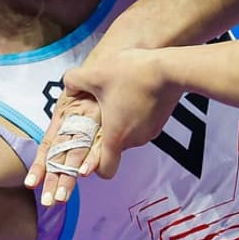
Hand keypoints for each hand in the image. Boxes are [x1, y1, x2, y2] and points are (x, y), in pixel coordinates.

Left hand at [25, 49, 183, 205]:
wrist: (170, 69)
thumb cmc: (133, 74)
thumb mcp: (95, 74)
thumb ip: (75, 81)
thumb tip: (68, 85)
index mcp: (115, 136)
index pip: (105, 171)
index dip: (95, 167)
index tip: (88, 159)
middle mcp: (134, 140)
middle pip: (114, 148)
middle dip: (106, 134)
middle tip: (101, 113)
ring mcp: (149, 132)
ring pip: (128, 135)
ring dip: (121, 122)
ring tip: (118, 98)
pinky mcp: (159, 123)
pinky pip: (141, 125)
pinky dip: (135, 116)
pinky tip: (133, 95)